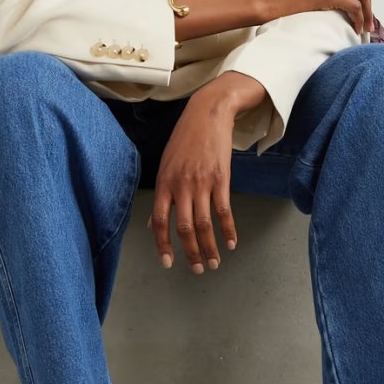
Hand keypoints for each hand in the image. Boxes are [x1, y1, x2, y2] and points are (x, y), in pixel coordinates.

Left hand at [146, 88, 238, 272]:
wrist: (207, 115)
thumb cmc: (185, 140)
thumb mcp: (166, 165)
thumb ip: (162, 196)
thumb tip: (152, 225)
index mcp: (164, 183)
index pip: (159, 221)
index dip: (162, 244)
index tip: (168, 262)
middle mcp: (181, 186)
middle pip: (184, 228)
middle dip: (191, 253)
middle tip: (198, 269)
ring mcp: (202, 183)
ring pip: (204, 224)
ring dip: (210, 248)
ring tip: (215, 263)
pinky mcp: (221, 179)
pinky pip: (224, 211)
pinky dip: (228, 230)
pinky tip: (231, 243)